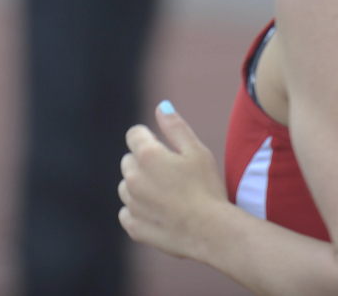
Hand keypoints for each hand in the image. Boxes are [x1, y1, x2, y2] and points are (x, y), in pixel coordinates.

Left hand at [118, 101, 227, 259]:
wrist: (210, 230)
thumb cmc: (207, 187)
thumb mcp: (197, 150)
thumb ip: (175, 127)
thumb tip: (161, 106)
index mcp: (147, 155)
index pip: (134, 134)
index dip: (150, 137)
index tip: (165, 147)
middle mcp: (133, 178)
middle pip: (129, 159)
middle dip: (144, 161)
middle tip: (171, 172)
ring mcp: (131, 204)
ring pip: (126, 185)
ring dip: (140, 185)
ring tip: (168, 193)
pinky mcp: (133, 226)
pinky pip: (127, 212)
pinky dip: (138, 209)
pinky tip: (159, 211)